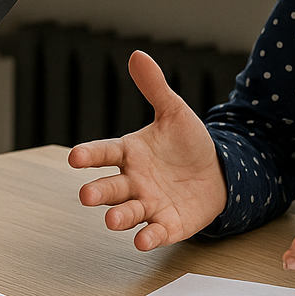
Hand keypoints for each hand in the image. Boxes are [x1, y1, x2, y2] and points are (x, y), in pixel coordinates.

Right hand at [68, 50, 225, 249]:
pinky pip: (155, 232)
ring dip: (119, 217)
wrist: (220, 171)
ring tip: (111, 220)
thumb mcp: (174, 112)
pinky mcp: (168, 224)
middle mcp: (133, 181)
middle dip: (98, 192)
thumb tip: (138, 55)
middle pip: (110, 188)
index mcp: (129, 153)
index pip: (104, 152)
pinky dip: (149, 237)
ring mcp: (149, 204)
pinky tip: (143, 240)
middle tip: (86, 195)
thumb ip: (154, 88)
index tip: (74, 157)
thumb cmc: (188, 143)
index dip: (89, 155)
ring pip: (128, 213)